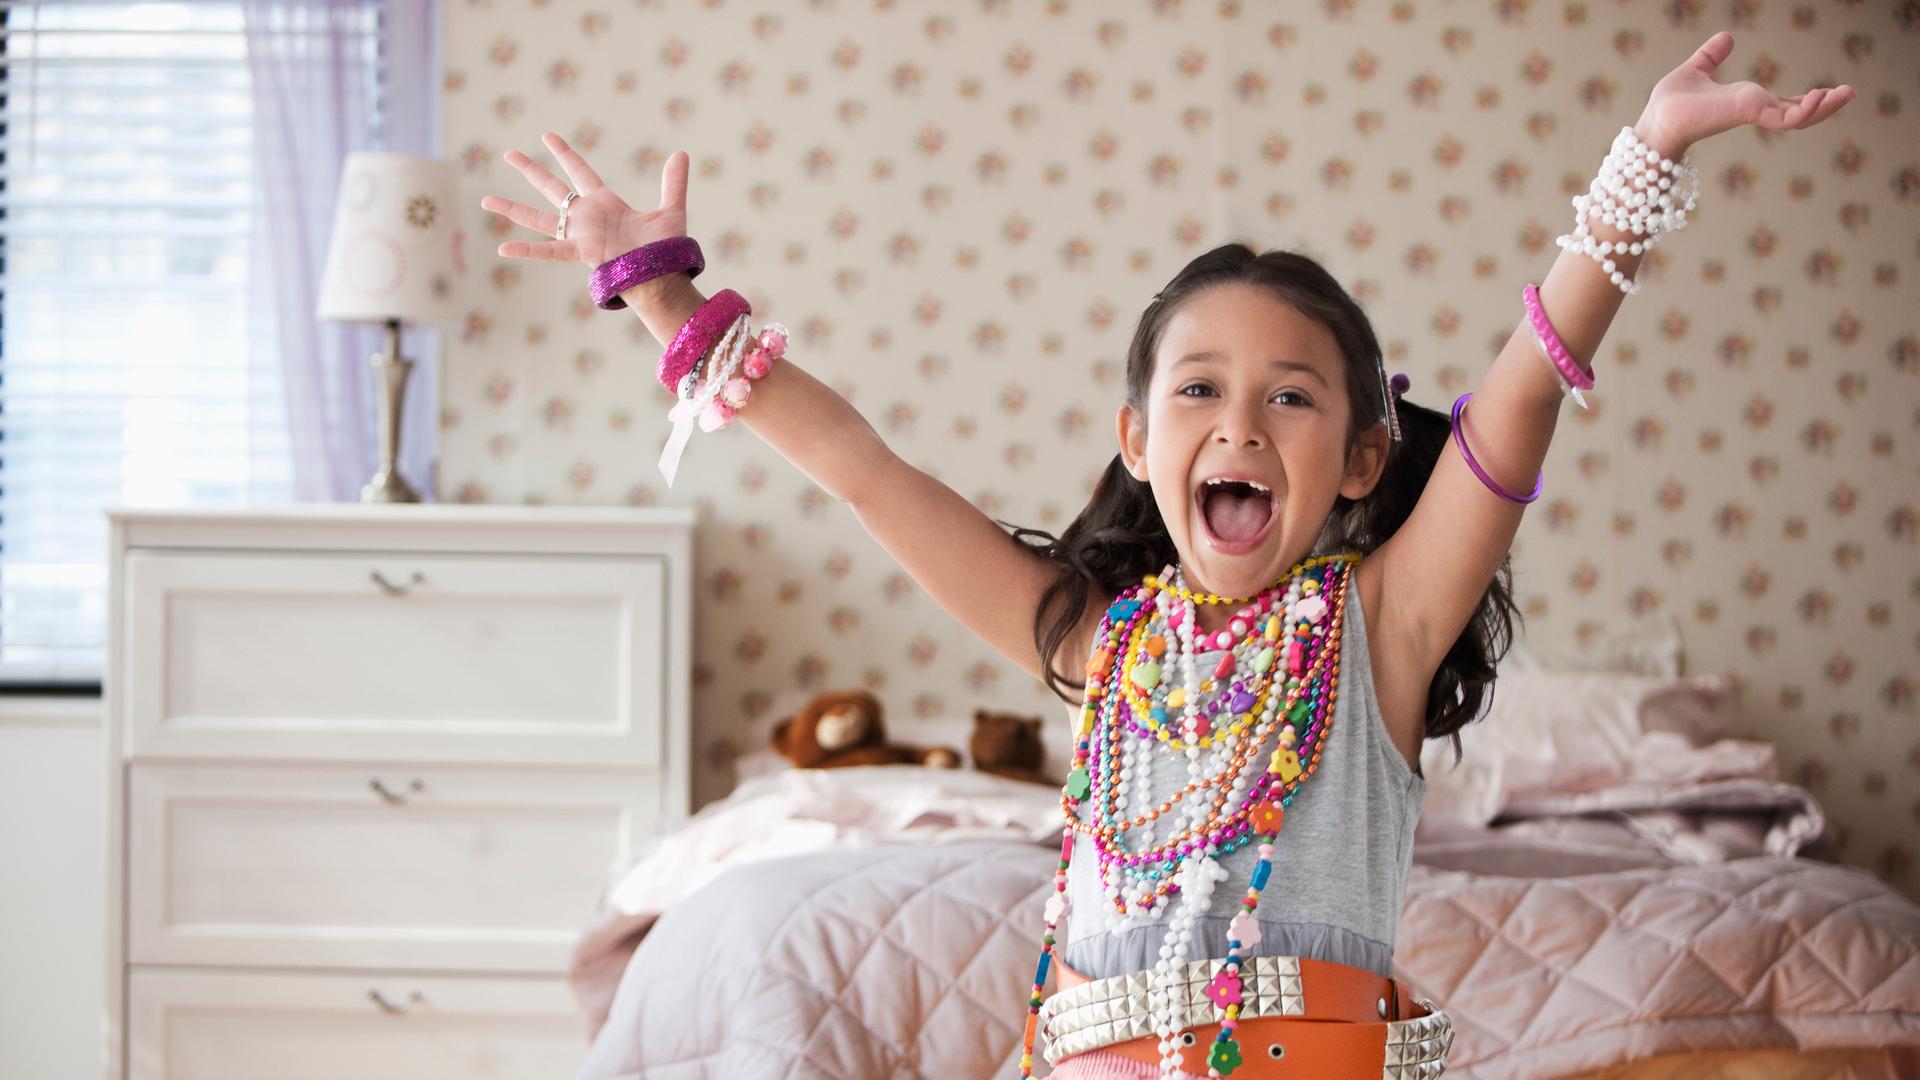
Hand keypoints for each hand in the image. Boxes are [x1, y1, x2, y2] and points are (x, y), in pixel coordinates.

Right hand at [480, 132, 688, 269]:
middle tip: (508, 154)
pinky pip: (548, 250)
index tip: (546, 136)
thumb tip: (682, 153)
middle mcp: (586, 216)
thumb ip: (674, 182)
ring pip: (539, 218)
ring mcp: (579, 234)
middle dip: (530, 170)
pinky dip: (527, 250)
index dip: (563, 153)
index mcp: (604, 202)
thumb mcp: (671, 209)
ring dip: (512, 209)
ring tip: (486, 201)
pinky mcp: (580, 252)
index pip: (579, 170)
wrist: (663, 276)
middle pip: (551, 187)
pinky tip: (502, 248)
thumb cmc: (666, 249)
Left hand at [1636, 31, 1854, 157]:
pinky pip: (1783, 118)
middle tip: (1850, 93)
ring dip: (1823, 108)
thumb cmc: (1670, 103)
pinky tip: (1818, 98)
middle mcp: (1753, 110)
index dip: (1807, 100)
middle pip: (1799, 113)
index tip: (1829, 92)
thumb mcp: (1697, 70)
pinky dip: (1803, 110)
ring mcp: (1752, 114)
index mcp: (1746, 101)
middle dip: (1826, 106)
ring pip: (1798, 118)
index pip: (1785, 104)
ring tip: (1845, 95)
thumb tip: (1726, 36)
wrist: (1656, 120)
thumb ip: (1712, 56)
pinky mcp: (1748, 114)